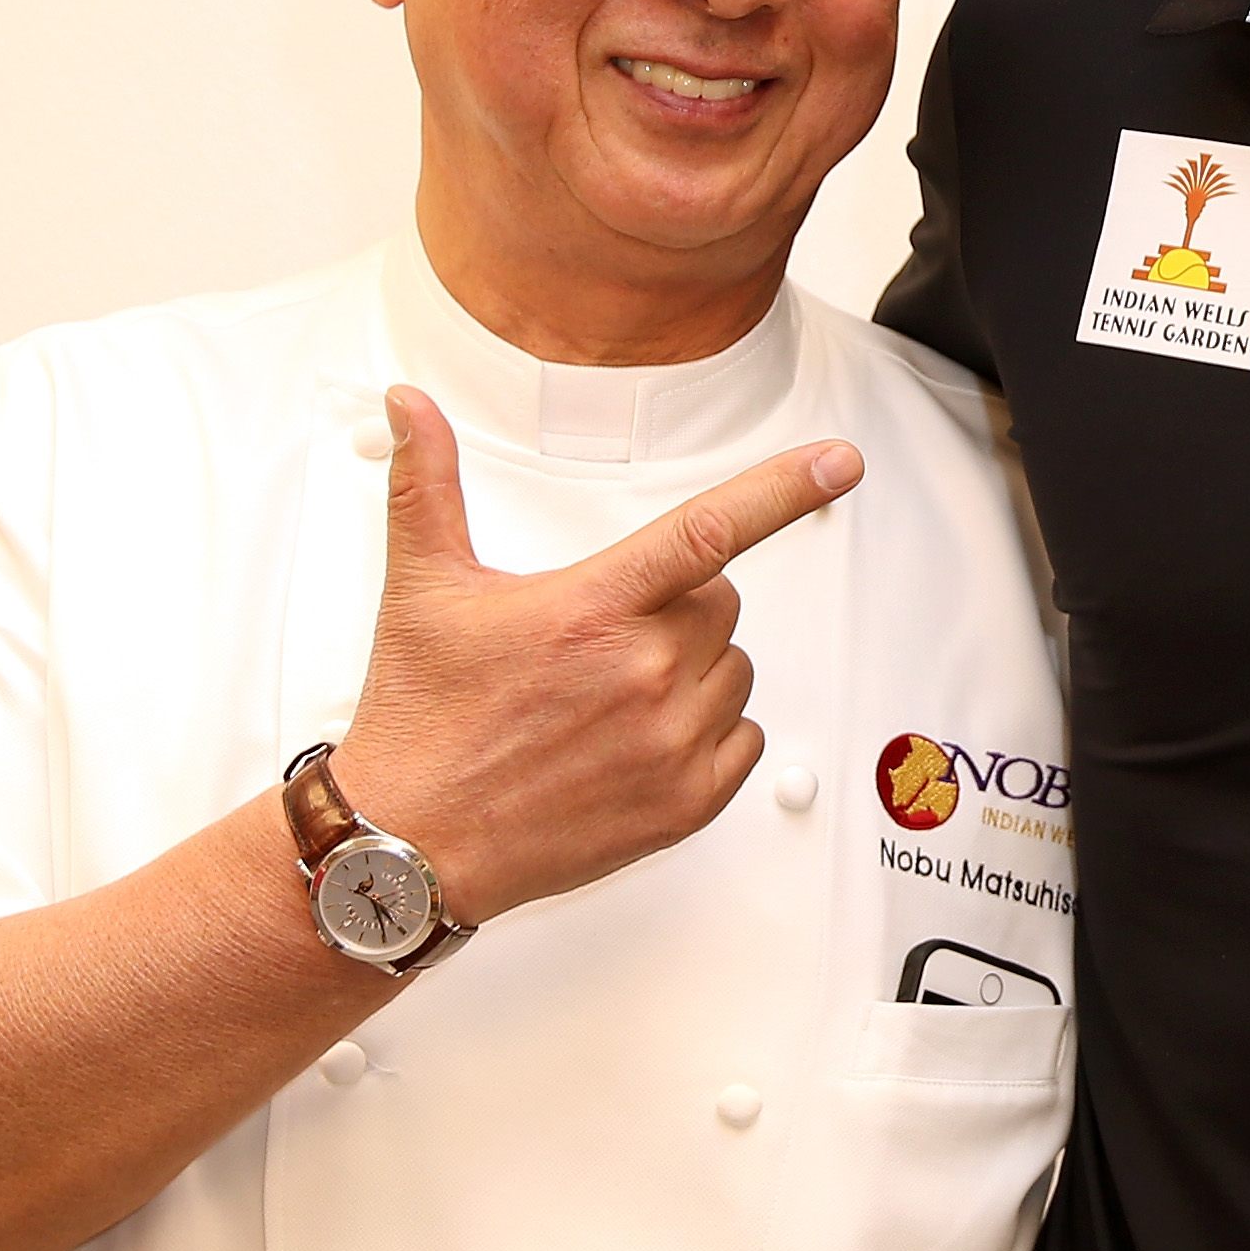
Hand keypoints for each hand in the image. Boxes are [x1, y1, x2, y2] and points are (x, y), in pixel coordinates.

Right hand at [325, 386, 859, 920]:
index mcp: (591, 611)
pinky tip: (644, 739)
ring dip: (694, 671)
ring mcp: (670, 741)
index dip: (781, 489)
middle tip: (603, 641)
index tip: (838, 464)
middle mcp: (641, 674)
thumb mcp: (423, 589)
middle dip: (675, 609)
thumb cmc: (422, 722)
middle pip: (719, 604)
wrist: (413, 841)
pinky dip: (711, 733)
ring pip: (735, 669)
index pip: (707, 531)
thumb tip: (410, 408)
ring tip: (611, 697)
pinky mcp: (685, 802)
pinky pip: (745, 739)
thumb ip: (428, 483)